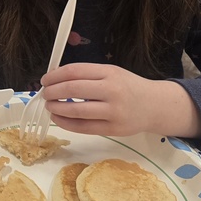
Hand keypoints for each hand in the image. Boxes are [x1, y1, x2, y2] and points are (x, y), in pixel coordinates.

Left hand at [39, 63, 200, 138]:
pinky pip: (84, 127)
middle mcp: (112, 91)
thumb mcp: (111, 72)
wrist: (155, 106)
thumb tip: (56, 78)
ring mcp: (114, 112)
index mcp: (109, 73)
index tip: (45, 80)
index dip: (55, 75)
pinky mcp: (114, 129)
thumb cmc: (128, 87)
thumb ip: (87, 74)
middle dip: (52, 92)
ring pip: (77, 111)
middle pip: (73, 89)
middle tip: (44, 94)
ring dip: (57, 108)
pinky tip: (59, 118)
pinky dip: (67, 123)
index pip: (74, 71)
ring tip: (49, 106)